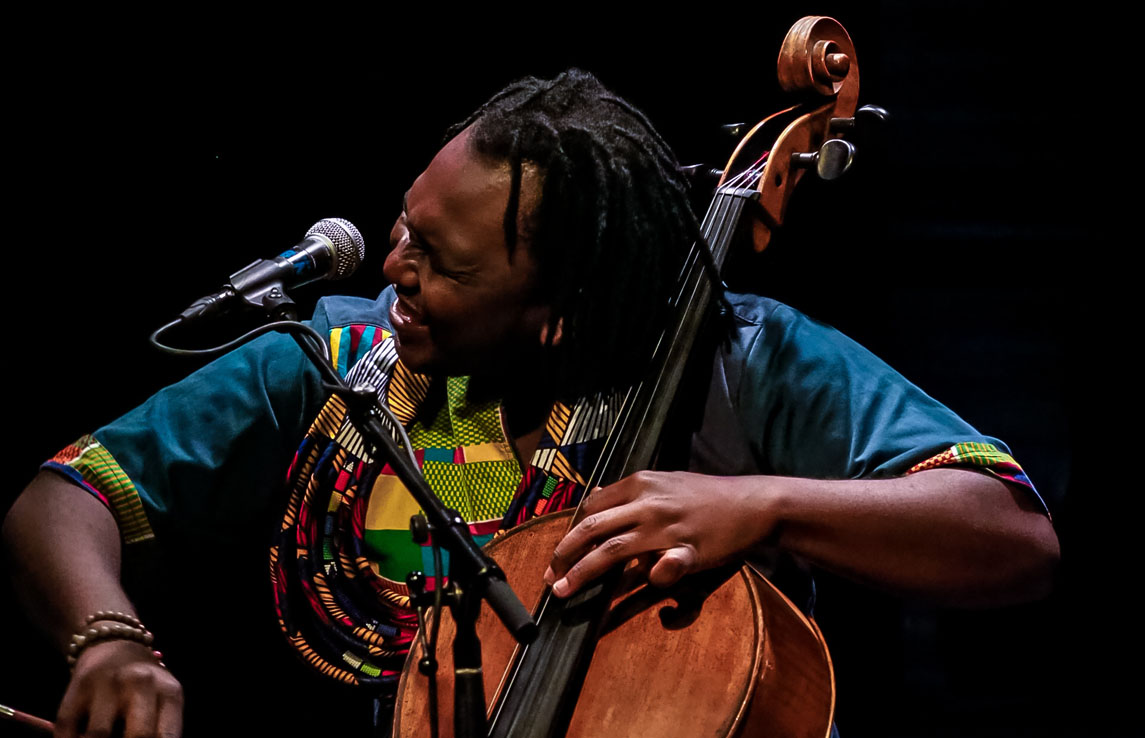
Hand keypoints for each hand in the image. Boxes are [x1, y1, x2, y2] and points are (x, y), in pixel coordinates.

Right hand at [55, 639, 182, 737]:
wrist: (114, 645)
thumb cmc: (145, 685)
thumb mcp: (164, 700)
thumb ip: (162, 730)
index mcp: (168, 692)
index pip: (167, 737)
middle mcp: (140, 684)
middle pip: (137, 736)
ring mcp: (107, 684)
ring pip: (97, 736)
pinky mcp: (77, 686)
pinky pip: (67, 728)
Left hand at [543, 471, 777, 597]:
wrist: (752, 503)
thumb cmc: (707, 495)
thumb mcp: (664, 481)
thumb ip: (630, 492)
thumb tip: (596, 496)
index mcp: (640, 484)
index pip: (591, 509)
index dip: (570, 533)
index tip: (559, 554)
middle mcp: (647, 503)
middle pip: (592, 529)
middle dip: (565, 555)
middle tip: (550, 576)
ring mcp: (666, 527)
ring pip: (612, 550)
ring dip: (583, 573)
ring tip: (564, 590)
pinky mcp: (688, 550)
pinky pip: (661, 569)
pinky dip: (645, 583)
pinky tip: (633, 599)